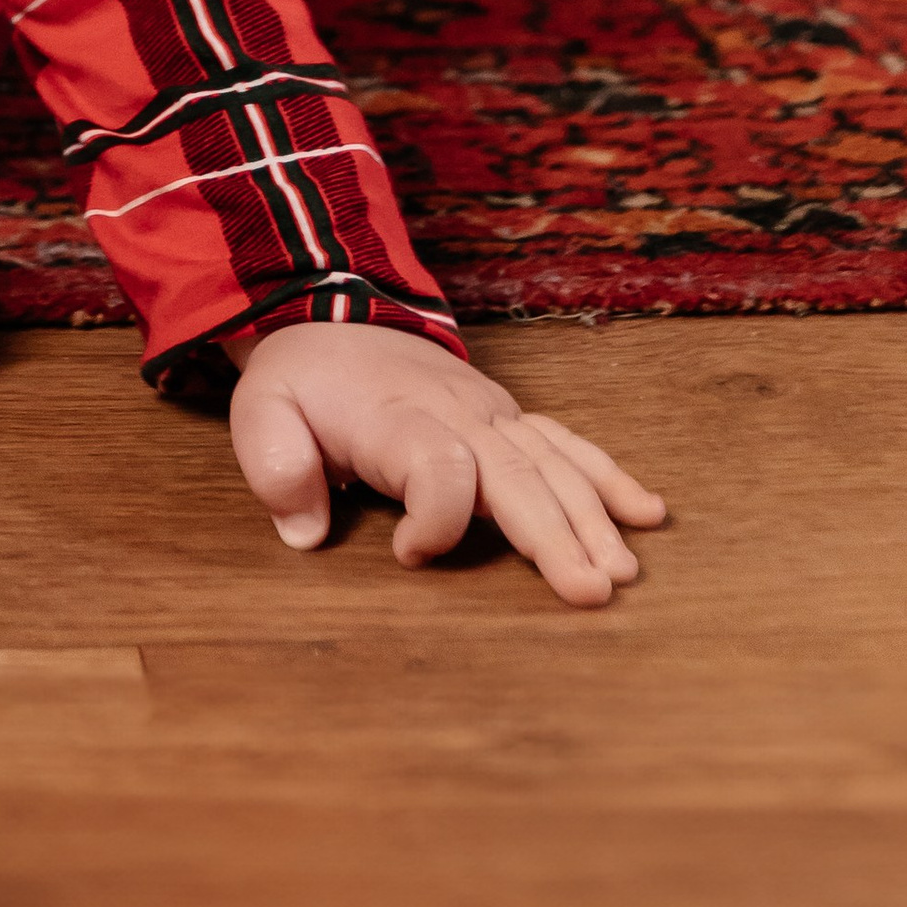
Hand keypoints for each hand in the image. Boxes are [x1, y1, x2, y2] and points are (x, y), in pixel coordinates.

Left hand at [229, 324, 665, 608]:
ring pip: (553, 463)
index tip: (408, 555)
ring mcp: (491, 414)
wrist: (327, 315)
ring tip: (622, 571)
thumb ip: (275, 465)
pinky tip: (647, 513)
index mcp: (397, 417)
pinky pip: (567, 443)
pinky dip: (608, 476)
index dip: (433, 519)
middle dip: (553, 533)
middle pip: (516, 473)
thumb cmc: (300, 381)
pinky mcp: (509, 418)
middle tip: (590, 592)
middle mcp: (458, 413)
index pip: (438, 466)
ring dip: (592, 516)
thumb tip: (302, 533)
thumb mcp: (260, 411)